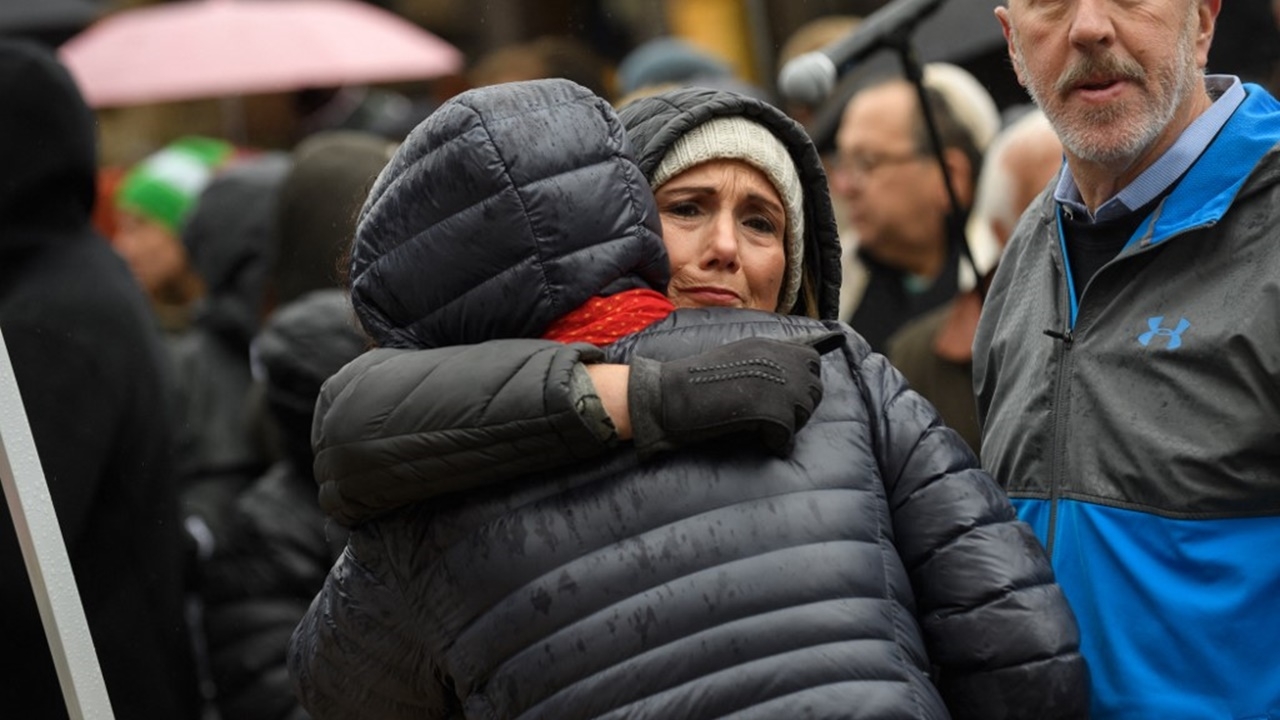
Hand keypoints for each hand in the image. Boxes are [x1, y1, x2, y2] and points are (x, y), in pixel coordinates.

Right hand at [628, 332, 840, 459]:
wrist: (667, 396)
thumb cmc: (693, 383)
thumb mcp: (734, 359)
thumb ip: (763, 363)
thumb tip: (790, 382)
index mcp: (765, 345)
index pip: (812, 360)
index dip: (806, 382)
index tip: (791, 399)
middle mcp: (774, 359)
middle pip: (814, 388)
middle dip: (802, 408)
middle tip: (780, 421)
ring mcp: (773, 383)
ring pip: (804, 411)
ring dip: (791, 425)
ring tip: (769, 431)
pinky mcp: (767, 409)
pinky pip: (789, 431)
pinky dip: (779, 442)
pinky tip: (763, 442)